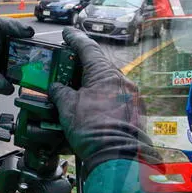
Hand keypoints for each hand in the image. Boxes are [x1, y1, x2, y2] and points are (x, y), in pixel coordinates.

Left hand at [0, 18, 33, 104]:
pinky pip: (3, 54)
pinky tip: (17, 70)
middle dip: (22, 37)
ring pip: (6, 43)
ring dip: (18, 48)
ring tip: (29, 56)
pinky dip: (12, 59)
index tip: (28, 33)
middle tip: (34, 45)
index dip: (15, 25)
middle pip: (7, 33)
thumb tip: (12, 88)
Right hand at [48, 28, 159, 176]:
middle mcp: (122, 81)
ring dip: (91, 83)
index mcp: (106, 73)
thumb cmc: (94, 131)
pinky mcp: (134, 111)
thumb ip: (61, 92)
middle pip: (99, 65)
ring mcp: (130, 96)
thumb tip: (57, 88)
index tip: (67, 33)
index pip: (88, 48)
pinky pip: (115, 97)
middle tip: (66, 64)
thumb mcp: (68, 108)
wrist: (118, 158)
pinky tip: (90, 106)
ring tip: (75, 88)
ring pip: (107, 82)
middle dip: (82, 64)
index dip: (75, 39)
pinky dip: (101, 97)